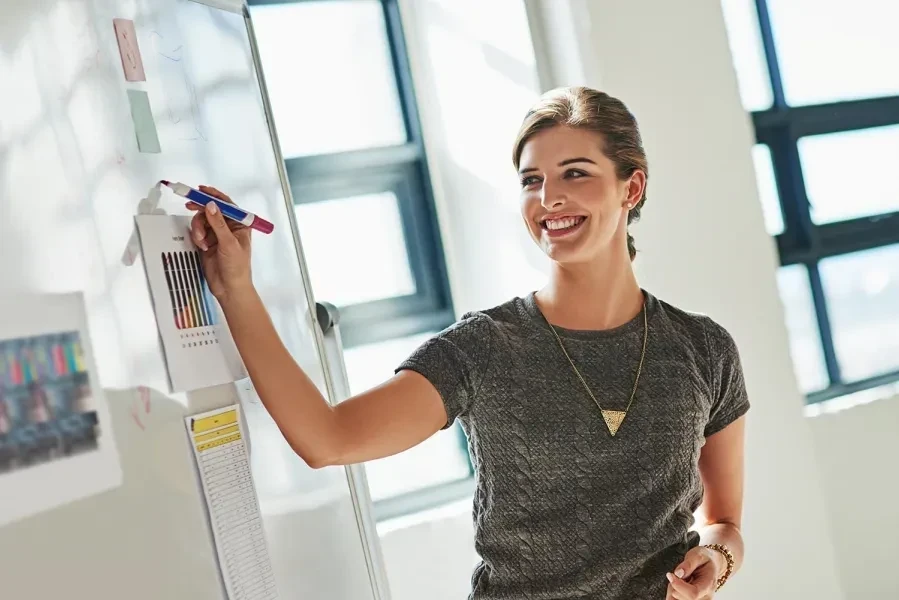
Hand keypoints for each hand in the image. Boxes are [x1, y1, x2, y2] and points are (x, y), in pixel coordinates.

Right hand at [186, 186, 252, 301]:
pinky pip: (197, 231)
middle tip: (190, 205)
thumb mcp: (229, 243)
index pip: (227, 205)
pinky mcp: (207, 242)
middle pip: (211, 210)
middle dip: (201, 210)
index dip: (214, 196)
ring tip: (202, 241)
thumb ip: (218, 224)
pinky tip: (201, 246)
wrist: (229, 287)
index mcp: (240, 225)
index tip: (201, 190)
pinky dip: (196, 236)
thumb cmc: (237, 267)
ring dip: (198, 228)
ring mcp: (217, 234)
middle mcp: (228, 227)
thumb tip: (211, 206)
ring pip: (202, 221)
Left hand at [665, 546, 723, 599]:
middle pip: (682, 597)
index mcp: (709, 585)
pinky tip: (679, 585)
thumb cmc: (705, 559)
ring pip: (676, 599)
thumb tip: (678, 573)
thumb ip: (688, 563)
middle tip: (679, 573)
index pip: (693, 593)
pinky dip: (673, 592)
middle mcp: (706, 597)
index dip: (678, 585)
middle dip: (674, 585)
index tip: (670, 574)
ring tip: (681, 578)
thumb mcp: (698, 555)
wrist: (711, 564)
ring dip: (673, 588)